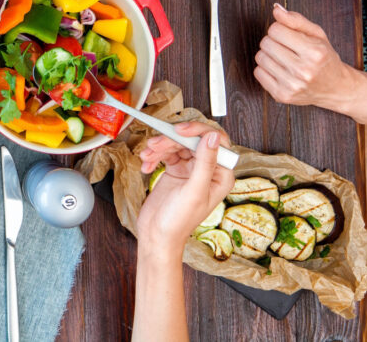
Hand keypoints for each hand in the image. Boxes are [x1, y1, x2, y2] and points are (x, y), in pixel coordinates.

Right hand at [137, 122, 234, 253]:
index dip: (198, 132)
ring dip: (159, 147)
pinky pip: (165, 153)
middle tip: (156, 143)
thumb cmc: (179, 221)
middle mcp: (207, 170)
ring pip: (177, 144)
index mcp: (220, 175)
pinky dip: (154, 156)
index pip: (215, 141)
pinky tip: (146, 165)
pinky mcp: (175, 170)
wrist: (157, 235)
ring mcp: (190, 169)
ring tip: (147, 155)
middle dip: (172, 140)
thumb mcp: (194, 191)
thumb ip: (205, 163)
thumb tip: (212, 138)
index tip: (179, 131)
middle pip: (192, 140)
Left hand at [253, 4, 356, 107]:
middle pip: (266, 43)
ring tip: (284, 59)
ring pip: (260, 57)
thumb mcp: (317, 35)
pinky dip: (265, 69)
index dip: (280, 29)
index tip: (288, 35)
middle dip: (274, 41)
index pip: (276, 30)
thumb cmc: (325, 58)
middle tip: (287, 48)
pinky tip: (280, 70)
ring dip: (268, 55)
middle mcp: (303, 70)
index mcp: (314, 52)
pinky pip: (257, 73)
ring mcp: (292, 85)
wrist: (336, 88)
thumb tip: (276, 9)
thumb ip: (296, 20)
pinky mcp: (281, 95)